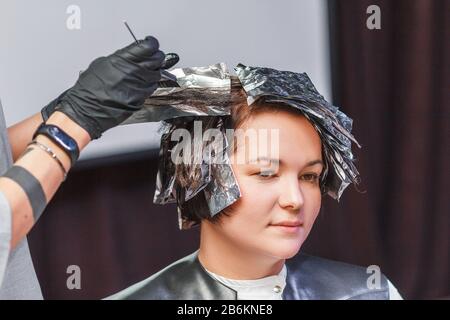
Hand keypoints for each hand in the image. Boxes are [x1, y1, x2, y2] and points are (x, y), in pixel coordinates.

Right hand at [41, 36, 178, 138]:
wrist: (88, 109)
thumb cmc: (89, 89)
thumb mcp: (101, 64)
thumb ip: (120, 58)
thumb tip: (130, 56)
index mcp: (123, 60)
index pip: (148, 47)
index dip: (151, 43)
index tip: (151, 43)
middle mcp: (134, 72)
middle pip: (157, 59)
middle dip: (156, 56)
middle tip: (152, 55)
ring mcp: (139, 86)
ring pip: (156, 74)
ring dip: (154, 70)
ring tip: (146, 71)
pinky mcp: (141, 97)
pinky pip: (151, 87)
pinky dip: (149, 84)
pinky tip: (142, 83)